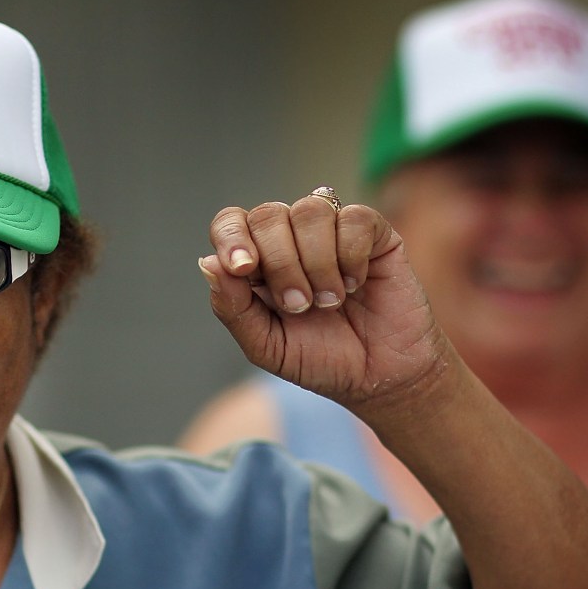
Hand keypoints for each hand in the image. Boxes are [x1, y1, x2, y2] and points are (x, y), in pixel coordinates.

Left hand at [199, 193, 448, 411]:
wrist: (379, 377)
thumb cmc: (322, 361)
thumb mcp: (267, 347)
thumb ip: (234, 308)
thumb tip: (208, 263)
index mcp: (259, 262)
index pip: (231, 223)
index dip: (232, 238)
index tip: (244, 268)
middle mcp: (292, 239)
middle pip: (268, 214)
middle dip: (281, 264)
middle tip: (300, 306)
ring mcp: (332, 231)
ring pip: (310, 210)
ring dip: (317, 263)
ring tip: (330, 302)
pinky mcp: (373, 232)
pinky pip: (353, 218)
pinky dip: (351, 256)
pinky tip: (355, 284)